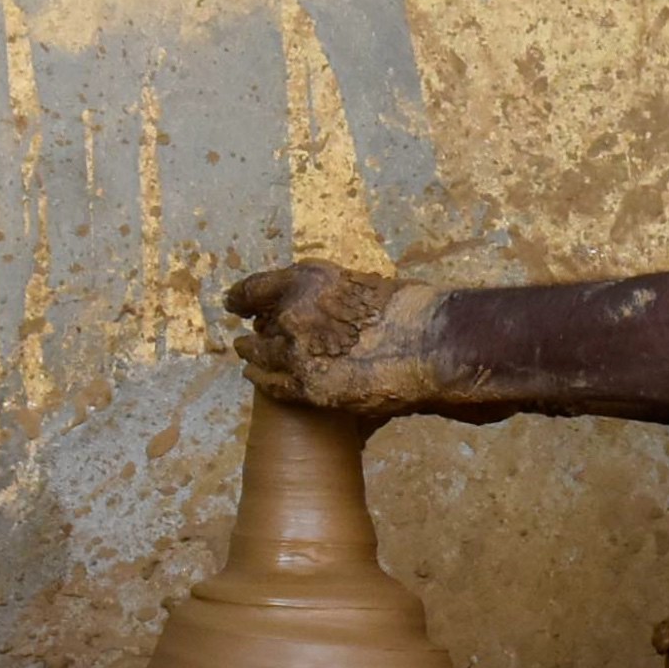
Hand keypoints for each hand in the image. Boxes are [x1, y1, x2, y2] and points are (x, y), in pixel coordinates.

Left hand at [222, 261, 460, 415]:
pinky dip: (263, 381)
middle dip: (259, 329)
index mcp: (308, 280)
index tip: (235, 304)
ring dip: (254, 355)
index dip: (242, 298)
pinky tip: (260, 380)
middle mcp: (294, 313)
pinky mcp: (307, 387)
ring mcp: (297, 352)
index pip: (256, 289)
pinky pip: (272, 385)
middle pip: (259, 324)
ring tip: (250, 358)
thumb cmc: (413, 312)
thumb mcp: (366, 286)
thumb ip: (335, 296)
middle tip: (255, 334)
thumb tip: (325, 306)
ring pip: (258, 355)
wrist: (433, 346)